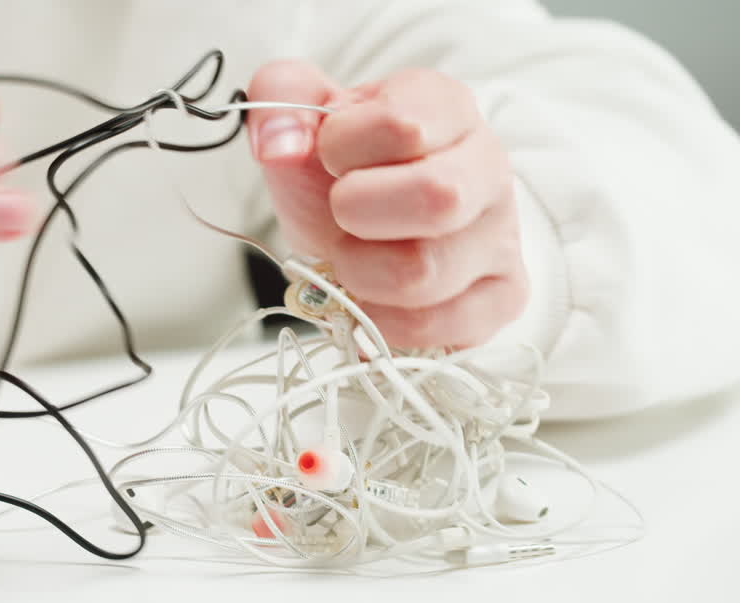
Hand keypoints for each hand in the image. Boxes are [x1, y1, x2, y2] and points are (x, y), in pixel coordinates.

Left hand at [247, 61, 525, 347]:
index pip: (401, 124)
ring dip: (360, 273)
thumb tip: (278, 144)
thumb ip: (281, 98)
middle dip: (356, 214)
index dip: (341, 149)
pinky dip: (383, 321)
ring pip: (424, 272)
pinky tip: (373, 297)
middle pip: (437, 197)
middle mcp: (488, 166)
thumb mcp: (304, 122)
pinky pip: (438, 324)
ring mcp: (502, 235)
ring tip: (353, 257)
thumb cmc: (339, 173)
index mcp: (446, 107)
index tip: (331, 159)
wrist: (360, 229)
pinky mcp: (503, 295)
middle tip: (340, 214)